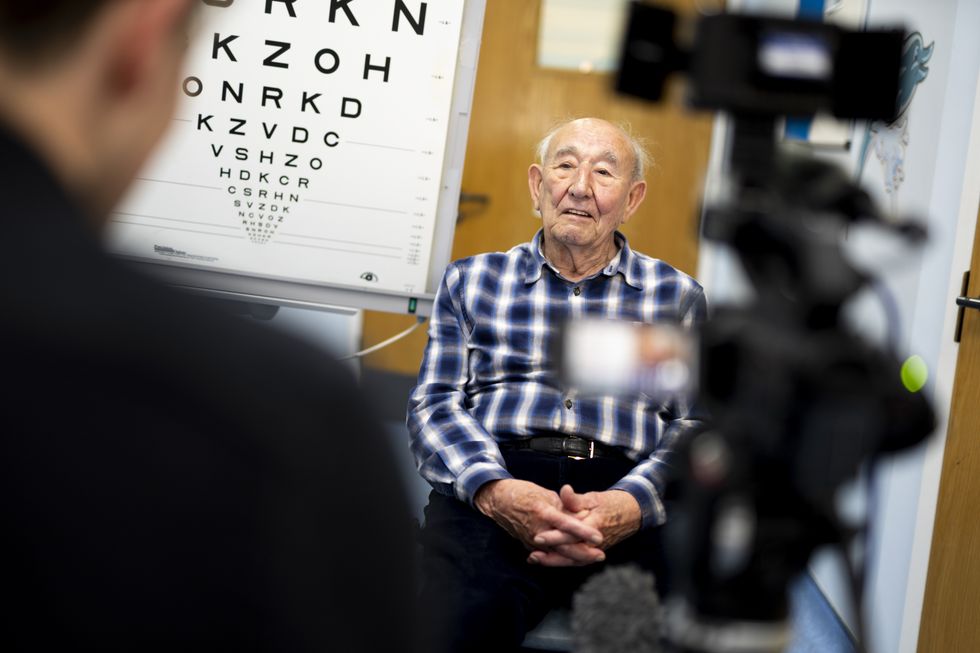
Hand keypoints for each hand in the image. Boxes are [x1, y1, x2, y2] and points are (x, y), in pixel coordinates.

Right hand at [474, 479, 604, 561]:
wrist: (498, 501)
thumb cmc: (523, 493)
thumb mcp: (544, 494)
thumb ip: (562, 506)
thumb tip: (581, 514)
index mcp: (542, 512)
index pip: (566, 525)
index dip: (583, 532)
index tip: (599, 537)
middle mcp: (537, 529)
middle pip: (563, 546)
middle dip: (583, 553)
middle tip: (601, 555)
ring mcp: (532, 540)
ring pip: (557, 554)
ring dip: (576, 558)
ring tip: (593, 558)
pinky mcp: (529, 545)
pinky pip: (548, 555)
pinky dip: (562, 559)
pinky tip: (576, 561)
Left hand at [527, 485, 641, 566]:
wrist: (632, 514)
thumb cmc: (611, 503)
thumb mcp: (594, 497)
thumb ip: (576, 498)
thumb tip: (564, 490)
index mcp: (594, 525)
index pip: (571, 534)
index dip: (554, 537)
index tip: (538, 537)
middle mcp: (595, 542)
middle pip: (570, 552)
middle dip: (550, 555)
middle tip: (532, 555)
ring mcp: (594, 549)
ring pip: (572, 559)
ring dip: (553, 561)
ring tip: (534, 560)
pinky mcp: (593, 552)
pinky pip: (576, 559)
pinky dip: (562, 561)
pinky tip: (546, 560)